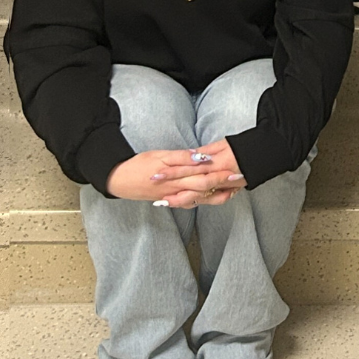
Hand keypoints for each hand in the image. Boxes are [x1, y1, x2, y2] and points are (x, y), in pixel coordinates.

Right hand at [106, 137, 244, 208]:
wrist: (119, 180)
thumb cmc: (139, 165)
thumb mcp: (159, 156)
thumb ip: (181, 157)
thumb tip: (200, 156)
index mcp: (176, 177)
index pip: (204, 175)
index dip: (221, 174)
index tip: (236, 170)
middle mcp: (177, 189)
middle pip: (205, 188)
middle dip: (223, 185)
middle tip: (240, 180)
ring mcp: (173, 197)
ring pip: (199, 198)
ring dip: (216, 195)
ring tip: (232, 191)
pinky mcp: (169, 200)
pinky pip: (189, 203)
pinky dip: (202, 200)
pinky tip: (210, 198)